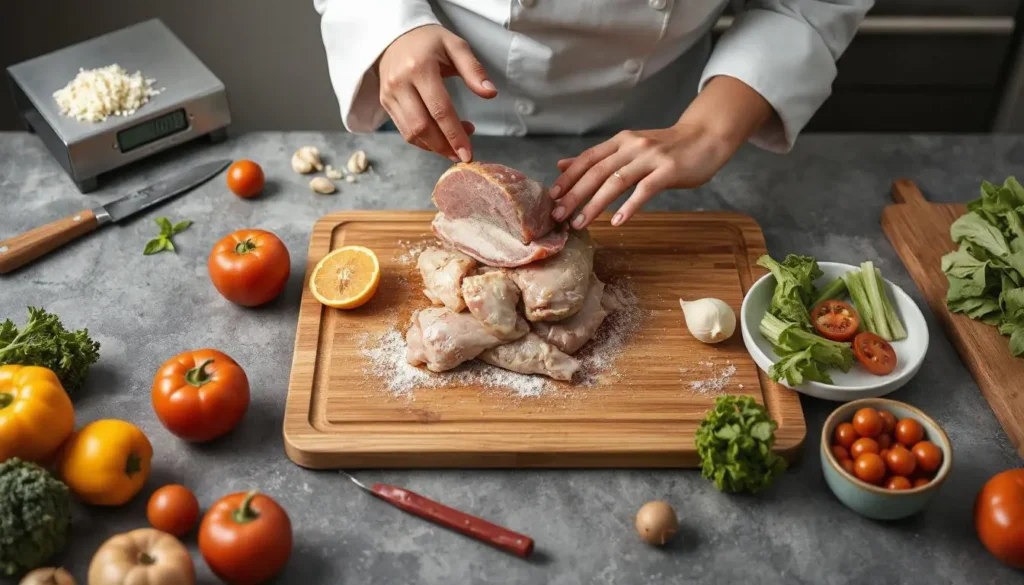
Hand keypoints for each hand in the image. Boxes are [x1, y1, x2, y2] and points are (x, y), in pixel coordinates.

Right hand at [377, 25, 497, 161]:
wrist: (394, 36)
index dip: (455, 135)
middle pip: (422, 126)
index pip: (440, 109)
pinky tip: (439, 140)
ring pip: (411, 133)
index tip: (469, 152)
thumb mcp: (455, 46)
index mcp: (420, 68)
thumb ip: (474, 70)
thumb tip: (490, 93)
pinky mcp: (385, 103)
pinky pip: (404, 131)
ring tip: (454, 148)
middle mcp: (400, 84)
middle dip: (444, 146)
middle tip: (463, 155)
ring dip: (434, 147)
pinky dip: (423, 142)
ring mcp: (389, 95)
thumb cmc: (429, 41)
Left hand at [549, 125, 732, 228]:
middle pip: (597, 172)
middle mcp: (632, 146)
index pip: (588, 159)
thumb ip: (599, 158)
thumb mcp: (630, 147)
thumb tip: (562, 165)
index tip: (551, 196)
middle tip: (558, 216)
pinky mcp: (669, 170)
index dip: (568, 178)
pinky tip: (617, 222)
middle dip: (574, 195)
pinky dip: (629, 206)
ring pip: (616, 182)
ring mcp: (651, 157)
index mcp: (620, 141)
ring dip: (595, 205)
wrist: (706, 138)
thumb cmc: (666, 148)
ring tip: (580, 224)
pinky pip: (644, 190)